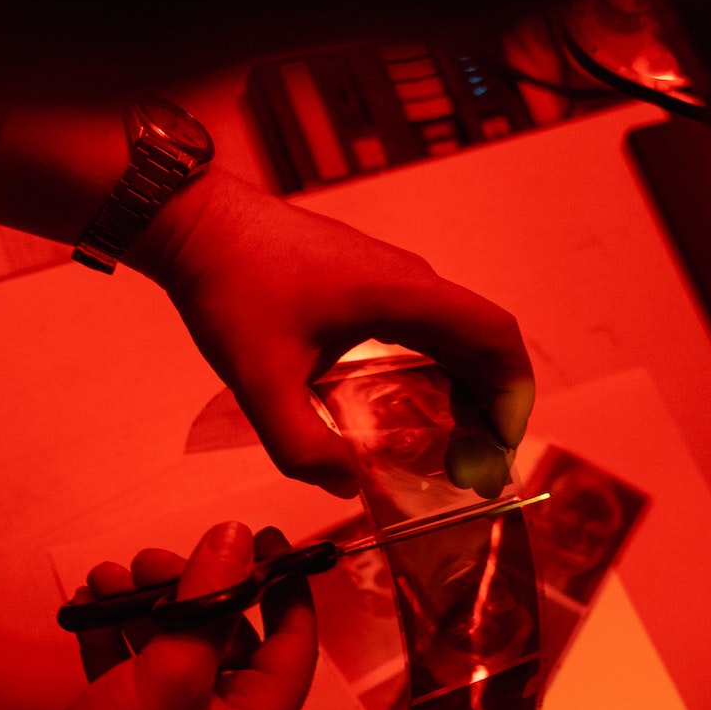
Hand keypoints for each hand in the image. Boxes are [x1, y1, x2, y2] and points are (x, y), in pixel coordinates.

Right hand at [0, 521, 316, 709]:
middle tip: (153, 560)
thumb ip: (207, 602)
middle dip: (192, 590)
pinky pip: (131, 669)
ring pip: (173, 648)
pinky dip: (113, 634)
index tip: (268, 537)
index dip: (285, 586)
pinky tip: (86, 606)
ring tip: (109, 576)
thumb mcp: (171, 675)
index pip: (293, 643)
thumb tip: (235, 537)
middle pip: (225, 638)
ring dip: (143, 606)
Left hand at [134, 173, 533, 497]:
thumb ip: (301, 445)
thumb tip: (347, 485)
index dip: (513, 394)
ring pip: (455, 336)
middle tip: (475, 471)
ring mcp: (390, 278)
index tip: (502, 448)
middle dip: (492, 408)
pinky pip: (424, 329)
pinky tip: (410, 413)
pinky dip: (436, 372)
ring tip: (451, 451)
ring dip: (465, 391)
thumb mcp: (259, 380)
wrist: (197, 224)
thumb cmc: (231, 287)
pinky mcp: (367, 282)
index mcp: (402, 294)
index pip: (495, 336)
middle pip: (483, 341)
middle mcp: (409, 281)